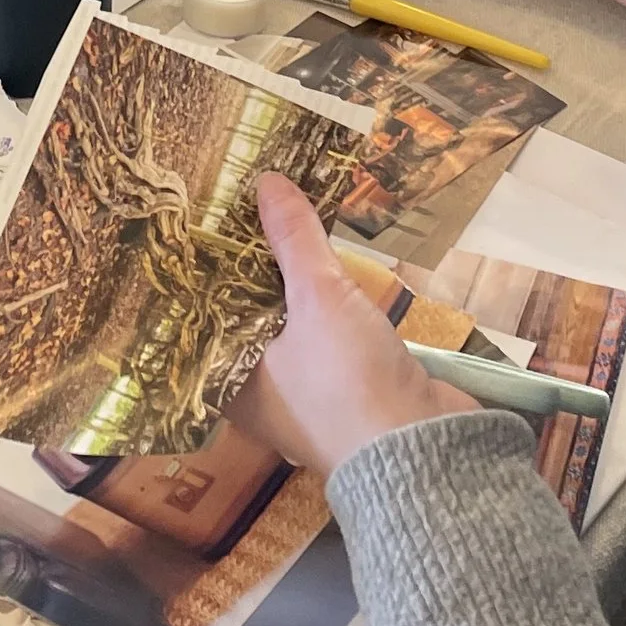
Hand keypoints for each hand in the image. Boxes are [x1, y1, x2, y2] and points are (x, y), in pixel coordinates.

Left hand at [232, 178, 475, 480]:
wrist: (423, 445)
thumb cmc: (347, 379)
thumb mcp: (318, 296)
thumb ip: (293, 238)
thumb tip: (266, 180)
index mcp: (230, 383)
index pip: (202, 318)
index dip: (206, 271)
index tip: (201, 223)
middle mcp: (259, 393)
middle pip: (247, 315)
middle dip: (254, 267)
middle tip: (243, 207)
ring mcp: (305, 394)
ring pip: (290, 325)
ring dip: (294, 285)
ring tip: (283, 223)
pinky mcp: (345, 390)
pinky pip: (326, 335)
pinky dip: (327, 305)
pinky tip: (328, 266)